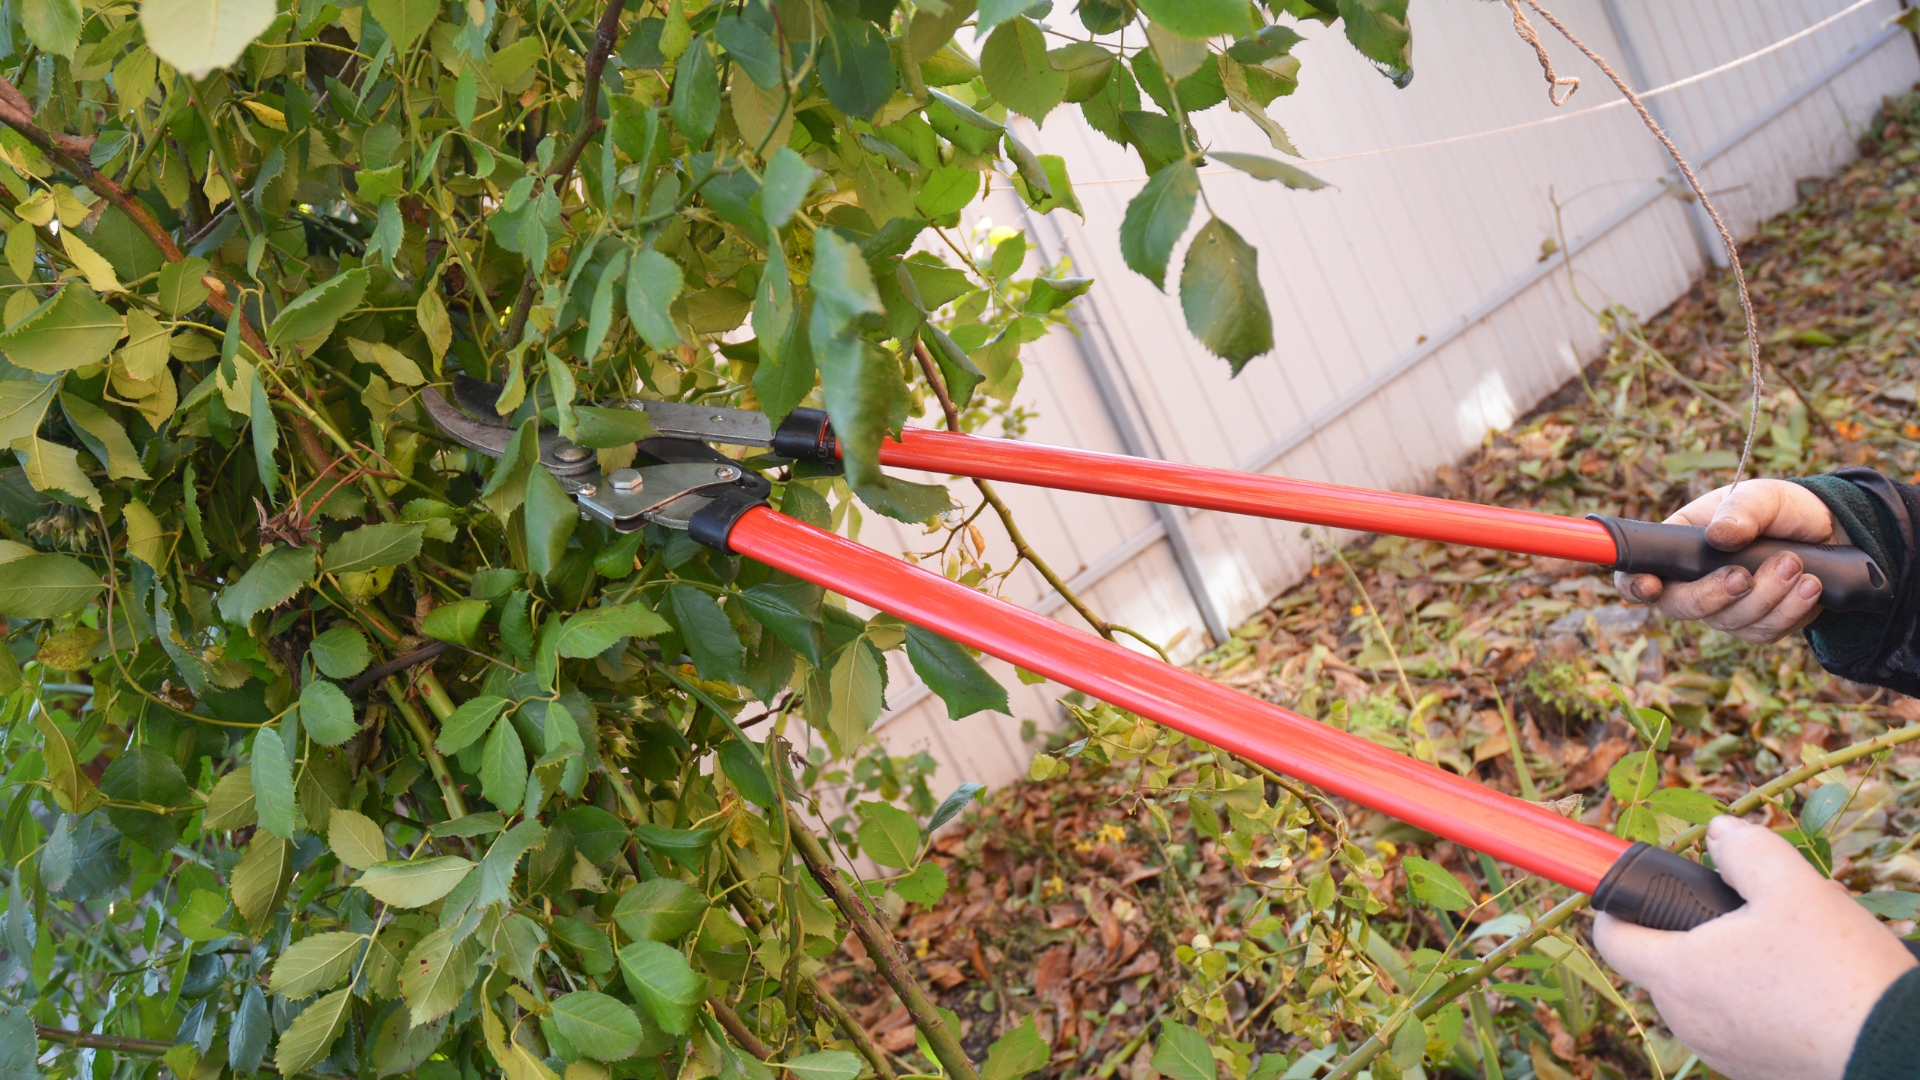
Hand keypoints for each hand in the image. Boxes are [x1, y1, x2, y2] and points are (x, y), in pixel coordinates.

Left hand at [1593, 817, 1914, 1079]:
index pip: (1611, 936)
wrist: (1896, 1051)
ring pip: (1710, 987)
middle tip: (1752, 905)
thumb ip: (1745, 849)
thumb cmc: (1837, 970)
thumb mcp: (1792, 886)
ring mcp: (1721, 1049)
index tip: (1639, 887)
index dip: (1617, 904)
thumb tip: (1719, 833)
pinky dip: (1762, 992)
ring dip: (1739, 957)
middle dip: (1701, 924)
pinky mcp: (1755, 1068)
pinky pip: (1741, 1018)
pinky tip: (1811, 975)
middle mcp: (1686, 1018)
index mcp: (1676, 972)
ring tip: (1797, 938)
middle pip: (1667, 958)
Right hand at [1613, 479, 1841, 641]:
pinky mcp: (1758, 625)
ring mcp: (1725, 608)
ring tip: (1795, 564)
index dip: (1634, 585)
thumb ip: (1741, 510)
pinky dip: (1790, 610)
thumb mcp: (1762, 495)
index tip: (1651, 587)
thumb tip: (1721, 535)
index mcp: (1678, 548)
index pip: (1637, 573)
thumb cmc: (1780, 509)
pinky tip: (1810, 586)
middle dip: (1712, 595)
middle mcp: (1694, 583)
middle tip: (1744, 576)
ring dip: (1766, 596)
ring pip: (1730, 621)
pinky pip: (1765, 631)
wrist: (1828, 531)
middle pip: (1680, 607)